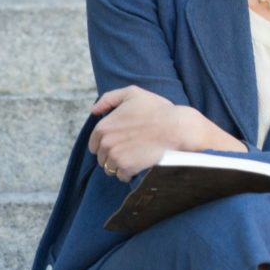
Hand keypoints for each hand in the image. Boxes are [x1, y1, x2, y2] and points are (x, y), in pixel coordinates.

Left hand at [88, 85, 208, 181]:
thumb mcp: (132, 93)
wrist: (176, 128)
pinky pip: (121, 176)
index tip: (119, 141)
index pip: (94, 144)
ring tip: (135, 157)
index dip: (106, 143)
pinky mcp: (127, 169)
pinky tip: (140, 164)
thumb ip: (109, 98)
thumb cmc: (157, 110)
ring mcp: (116, 157)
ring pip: (110, 168)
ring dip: (119, 165)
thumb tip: (93, 111)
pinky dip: (129, 173)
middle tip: (130, 148)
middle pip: (101, 158)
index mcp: (103, 127)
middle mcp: (106, 144)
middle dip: (112, 155)